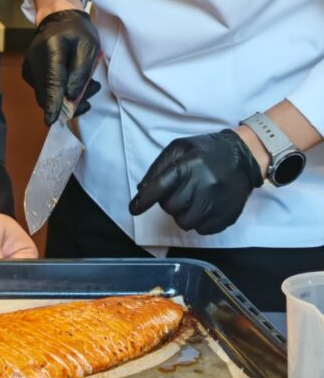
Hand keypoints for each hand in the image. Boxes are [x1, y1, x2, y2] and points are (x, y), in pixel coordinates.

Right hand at [22, 8, 100, 125]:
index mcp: (51, 52)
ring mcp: (29, 69)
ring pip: (45, 95)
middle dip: (68, 103)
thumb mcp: (89, 47)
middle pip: (47, 95)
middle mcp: (34, 63)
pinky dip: (58, 93)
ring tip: (87, 86)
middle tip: (91, 92)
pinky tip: (72, 83)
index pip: (52, 84)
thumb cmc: (77, 32)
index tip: (52, 121)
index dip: (53, 104)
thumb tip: (71, 96)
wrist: (57, 19)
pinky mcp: (29, 73)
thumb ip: (81, 72)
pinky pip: (44, 90)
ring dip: (66, 98)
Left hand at [128, 129, 263, 234]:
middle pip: (170, 207)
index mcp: (189, 166)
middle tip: (179, 191)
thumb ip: (159, 167)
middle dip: (168, 201)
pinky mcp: (226, 217)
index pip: (160, 187)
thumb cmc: (207, 151)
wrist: (244, 157)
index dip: (144, 200)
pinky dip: (197, 221)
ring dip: (182, 213)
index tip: (133, 209)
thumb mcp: (180, 148)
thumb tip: (142, 190)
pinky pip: (201, 230)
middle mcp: (203, 185)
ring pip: (184, 222)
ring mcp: (216, 204)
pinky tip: (203, 207)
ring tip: (191, 199)